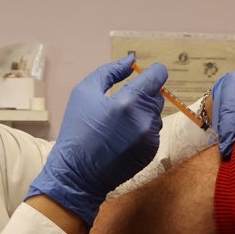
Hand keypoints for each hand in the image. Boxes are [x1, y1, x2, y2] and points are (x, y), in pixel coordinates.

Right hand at [26, 55, 166, 225]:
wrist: (76, 173)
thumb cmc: (76, 129)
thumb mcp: (84, 92)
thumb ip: (111, 71)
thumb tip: (131, 60)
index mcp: (129, 101)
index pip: (157, 76)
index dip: (153, 72)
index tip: (146, 74)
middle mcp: (145, 119)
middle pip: (157, 95)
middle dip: (143, 95)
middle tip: (121, 104)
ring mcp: (150, 138)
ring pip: (155, 115)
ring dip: (142, 113)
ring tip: (119, 124)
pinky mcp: (151, 152)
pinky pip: (153, 133)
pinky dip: (142, 131)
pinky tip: (122, 138)